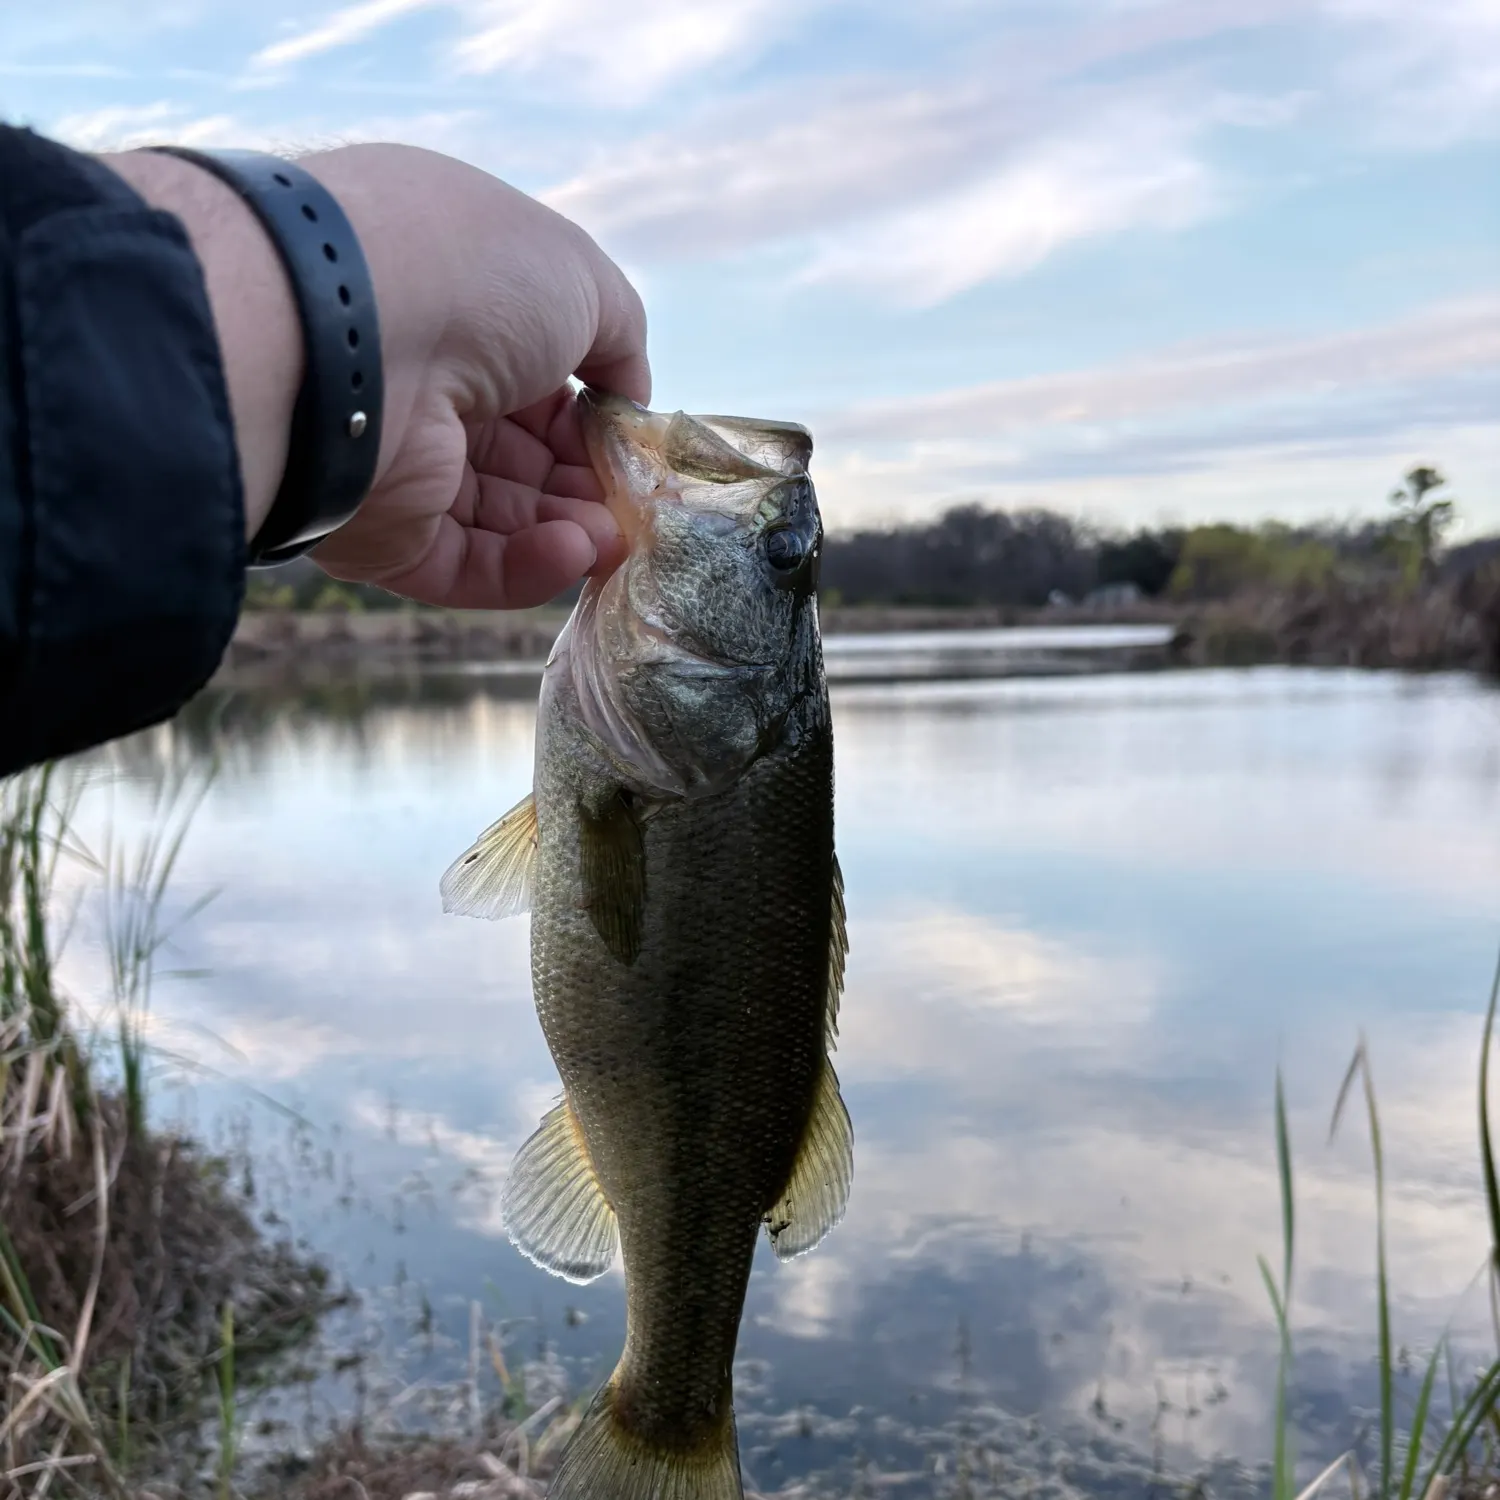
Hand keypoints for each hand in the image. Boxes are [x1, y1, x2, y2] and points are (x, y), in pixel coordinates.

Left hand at [107, 143, 645, 609]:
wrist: (351, 341)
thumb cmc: (470, 281)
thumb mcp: (577, 278)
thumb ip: (620, 336)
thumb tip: (627, 401)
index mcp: (455, 315)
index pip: (537, 383)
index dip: (593, 418)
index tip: (635, 445)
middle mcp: (423, 388)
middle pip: (526, 459)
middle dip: (589, 485)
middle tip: (637, 505)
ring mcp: (400, 468)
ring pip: (504, 519)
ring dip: (572, 529)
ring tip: (613, 536)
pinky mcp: (384, 539)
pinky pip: (468, 566)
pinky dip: (529, 567)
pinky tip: (574, 550)